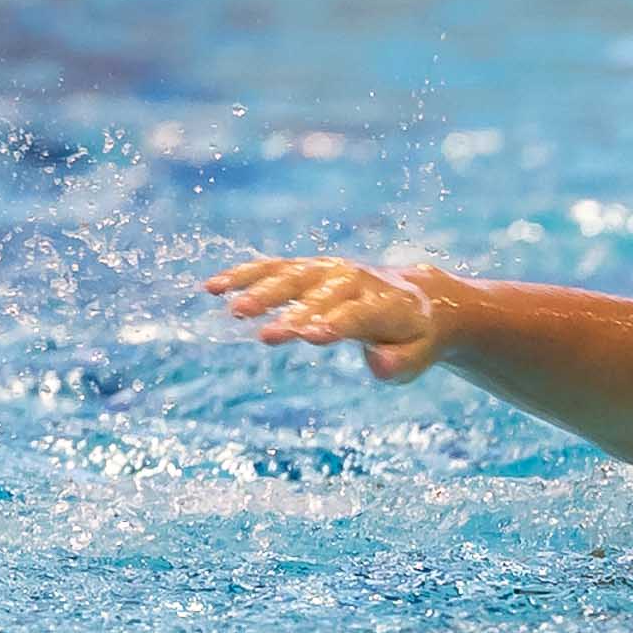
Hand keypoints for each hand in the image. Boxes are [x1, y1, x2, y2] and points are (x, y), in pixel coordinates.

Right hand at [201, 256, 449, 382]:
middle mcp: (355, 281)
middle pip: (320, 295)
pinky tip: (213, 287)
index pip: (358, 314)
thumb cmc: (412, 337)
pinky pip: (272, 268)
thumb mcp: (419, 355)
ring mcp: (329, 271)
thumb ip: (400, 362)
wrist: (418, 298)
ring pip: (292, 276)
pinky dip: (244, 274)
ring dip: (262, 290)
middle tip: (266, 335)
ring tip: (233, 309)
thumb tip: (378, 363)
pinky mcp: (307, 269)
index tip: (309, 336)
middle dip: (293, 313)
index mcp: (385, 303)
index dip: (335, 323)